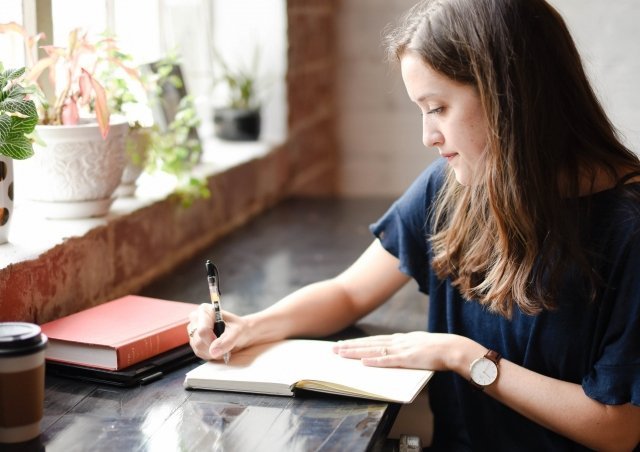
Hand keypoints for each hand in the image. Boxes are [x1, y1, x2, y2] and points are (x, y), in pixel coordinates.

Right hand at [187, 303, 248, 360]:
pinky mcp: (194, 342)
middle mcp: (196, 319)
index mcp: (204, 311)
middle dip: (213, 347)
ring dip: (213, 352)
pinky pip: (199, 353)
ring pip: (198, 348)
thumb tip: (213, 351)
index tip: (223, 342)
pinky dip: (210, 354)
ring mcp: (193, 331)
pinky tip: (218, 348)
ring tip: (223, 345)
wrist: (239, 333)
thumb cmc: (238, 328)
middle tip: (226, 344)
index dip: (212, 340)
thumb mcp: (238, 332)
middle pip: (198, 341)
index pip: (202, 330)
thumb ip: (227, 341)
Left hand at [332, 331, 472, 371]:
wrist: (453, 348)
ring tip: (341, 353)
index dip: (359, 342)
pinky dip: (375, 361)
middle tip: (334, 349)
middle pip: (369, 343)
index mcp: (401, 339)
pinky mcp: (407, 359)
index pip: (375, 340)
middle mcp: (398, 341)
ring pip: (373, 350)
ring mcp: (402, 349)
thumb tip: (398, 355)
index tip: (345, 344)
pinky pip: (388, 360)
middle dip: (351, 346)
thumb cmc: (440, 350)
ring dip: (356, 352)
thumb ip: (407, 349)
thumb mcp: (420, 346)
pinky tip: (363, 362)